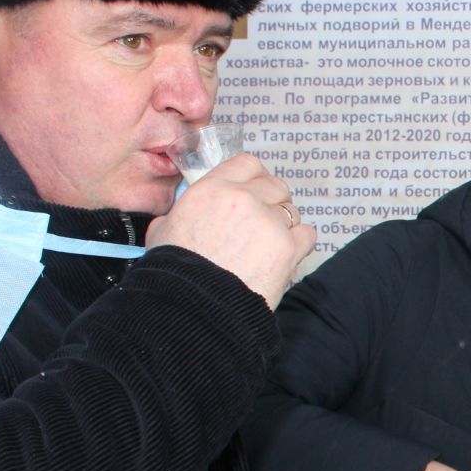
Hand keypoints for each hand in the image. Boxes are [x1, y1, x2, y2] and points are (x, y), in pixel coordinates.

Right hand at [144, 153, 313, 308]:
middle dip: (272, 202)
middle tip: (262, 224)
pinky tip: (282, 257)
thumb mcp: (163, 229)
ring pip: (292, 211)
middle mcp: (244, 198)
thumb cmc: (175, 272)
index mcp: (213, 189)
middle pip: (275, 186)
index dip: (253, 178)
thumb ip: (184, 211)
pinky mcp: (289, 247)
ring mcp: (269, 221)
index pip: (248, 164)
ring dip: (284, 226)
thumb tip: (188, 211)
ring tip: (267, 247)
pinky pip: (307, 234)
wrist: (195, 307)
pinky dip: (298, 245)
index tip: (253, 192)